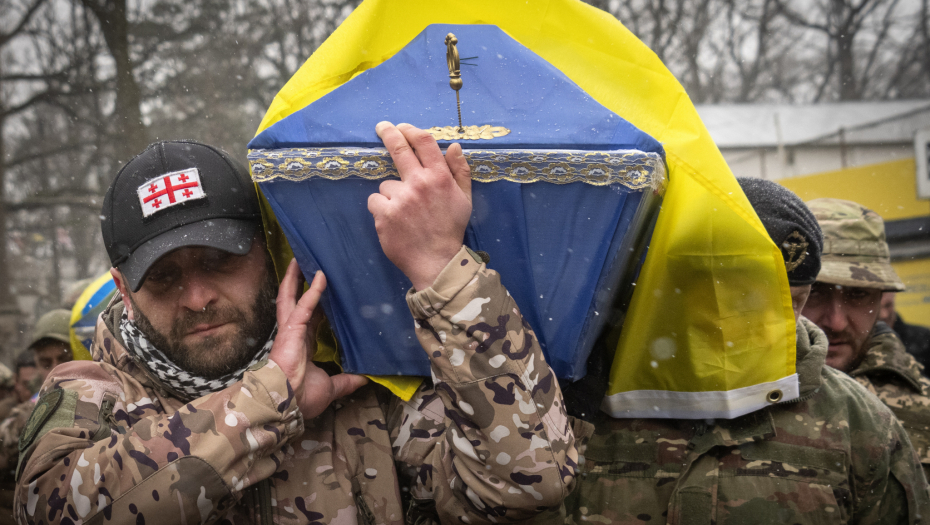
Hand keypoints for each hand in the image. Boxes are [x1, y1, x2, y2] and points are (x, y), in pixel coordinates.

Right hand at [269, 259, 367, 419]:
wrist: (286, 404)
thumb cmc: (302, 397)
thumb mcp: (331, 387)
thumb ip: (347, 380)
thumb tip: (366, 378)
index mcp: (302, 345)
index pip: (310, 318)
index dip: (317, 302)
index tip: (325, 289)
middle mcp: (294, 333)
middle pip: (296, 301)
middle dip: (299, 283)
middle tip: (306, 264)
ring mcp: (290, 330)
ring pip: (292, 297)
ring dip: (297, 278)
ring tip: (301, 258)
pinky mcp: (291, 330)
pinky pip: (303, 306)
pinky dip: (312, 291)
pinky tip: (320, 277)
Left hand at [368, 122, 472, 290]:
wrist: (437, 262)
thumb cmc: (450, 230)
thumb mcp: (464, 199)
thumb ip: (460, 171)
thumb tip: (454, 146)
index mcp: (439, 178)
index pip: (423, 142)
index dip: (410, 130)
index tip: (402, 127)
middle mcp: (419, 184)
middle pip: (398, 149)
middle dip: (388, 133)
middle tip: (381, 126)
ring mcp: (400, 199)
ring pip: (386, 185)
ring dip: (392, 195)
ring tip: (405, 214)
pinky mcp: (384, 215)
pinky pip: (375, 201)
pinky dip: (381, 210)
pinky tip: (394, 222)